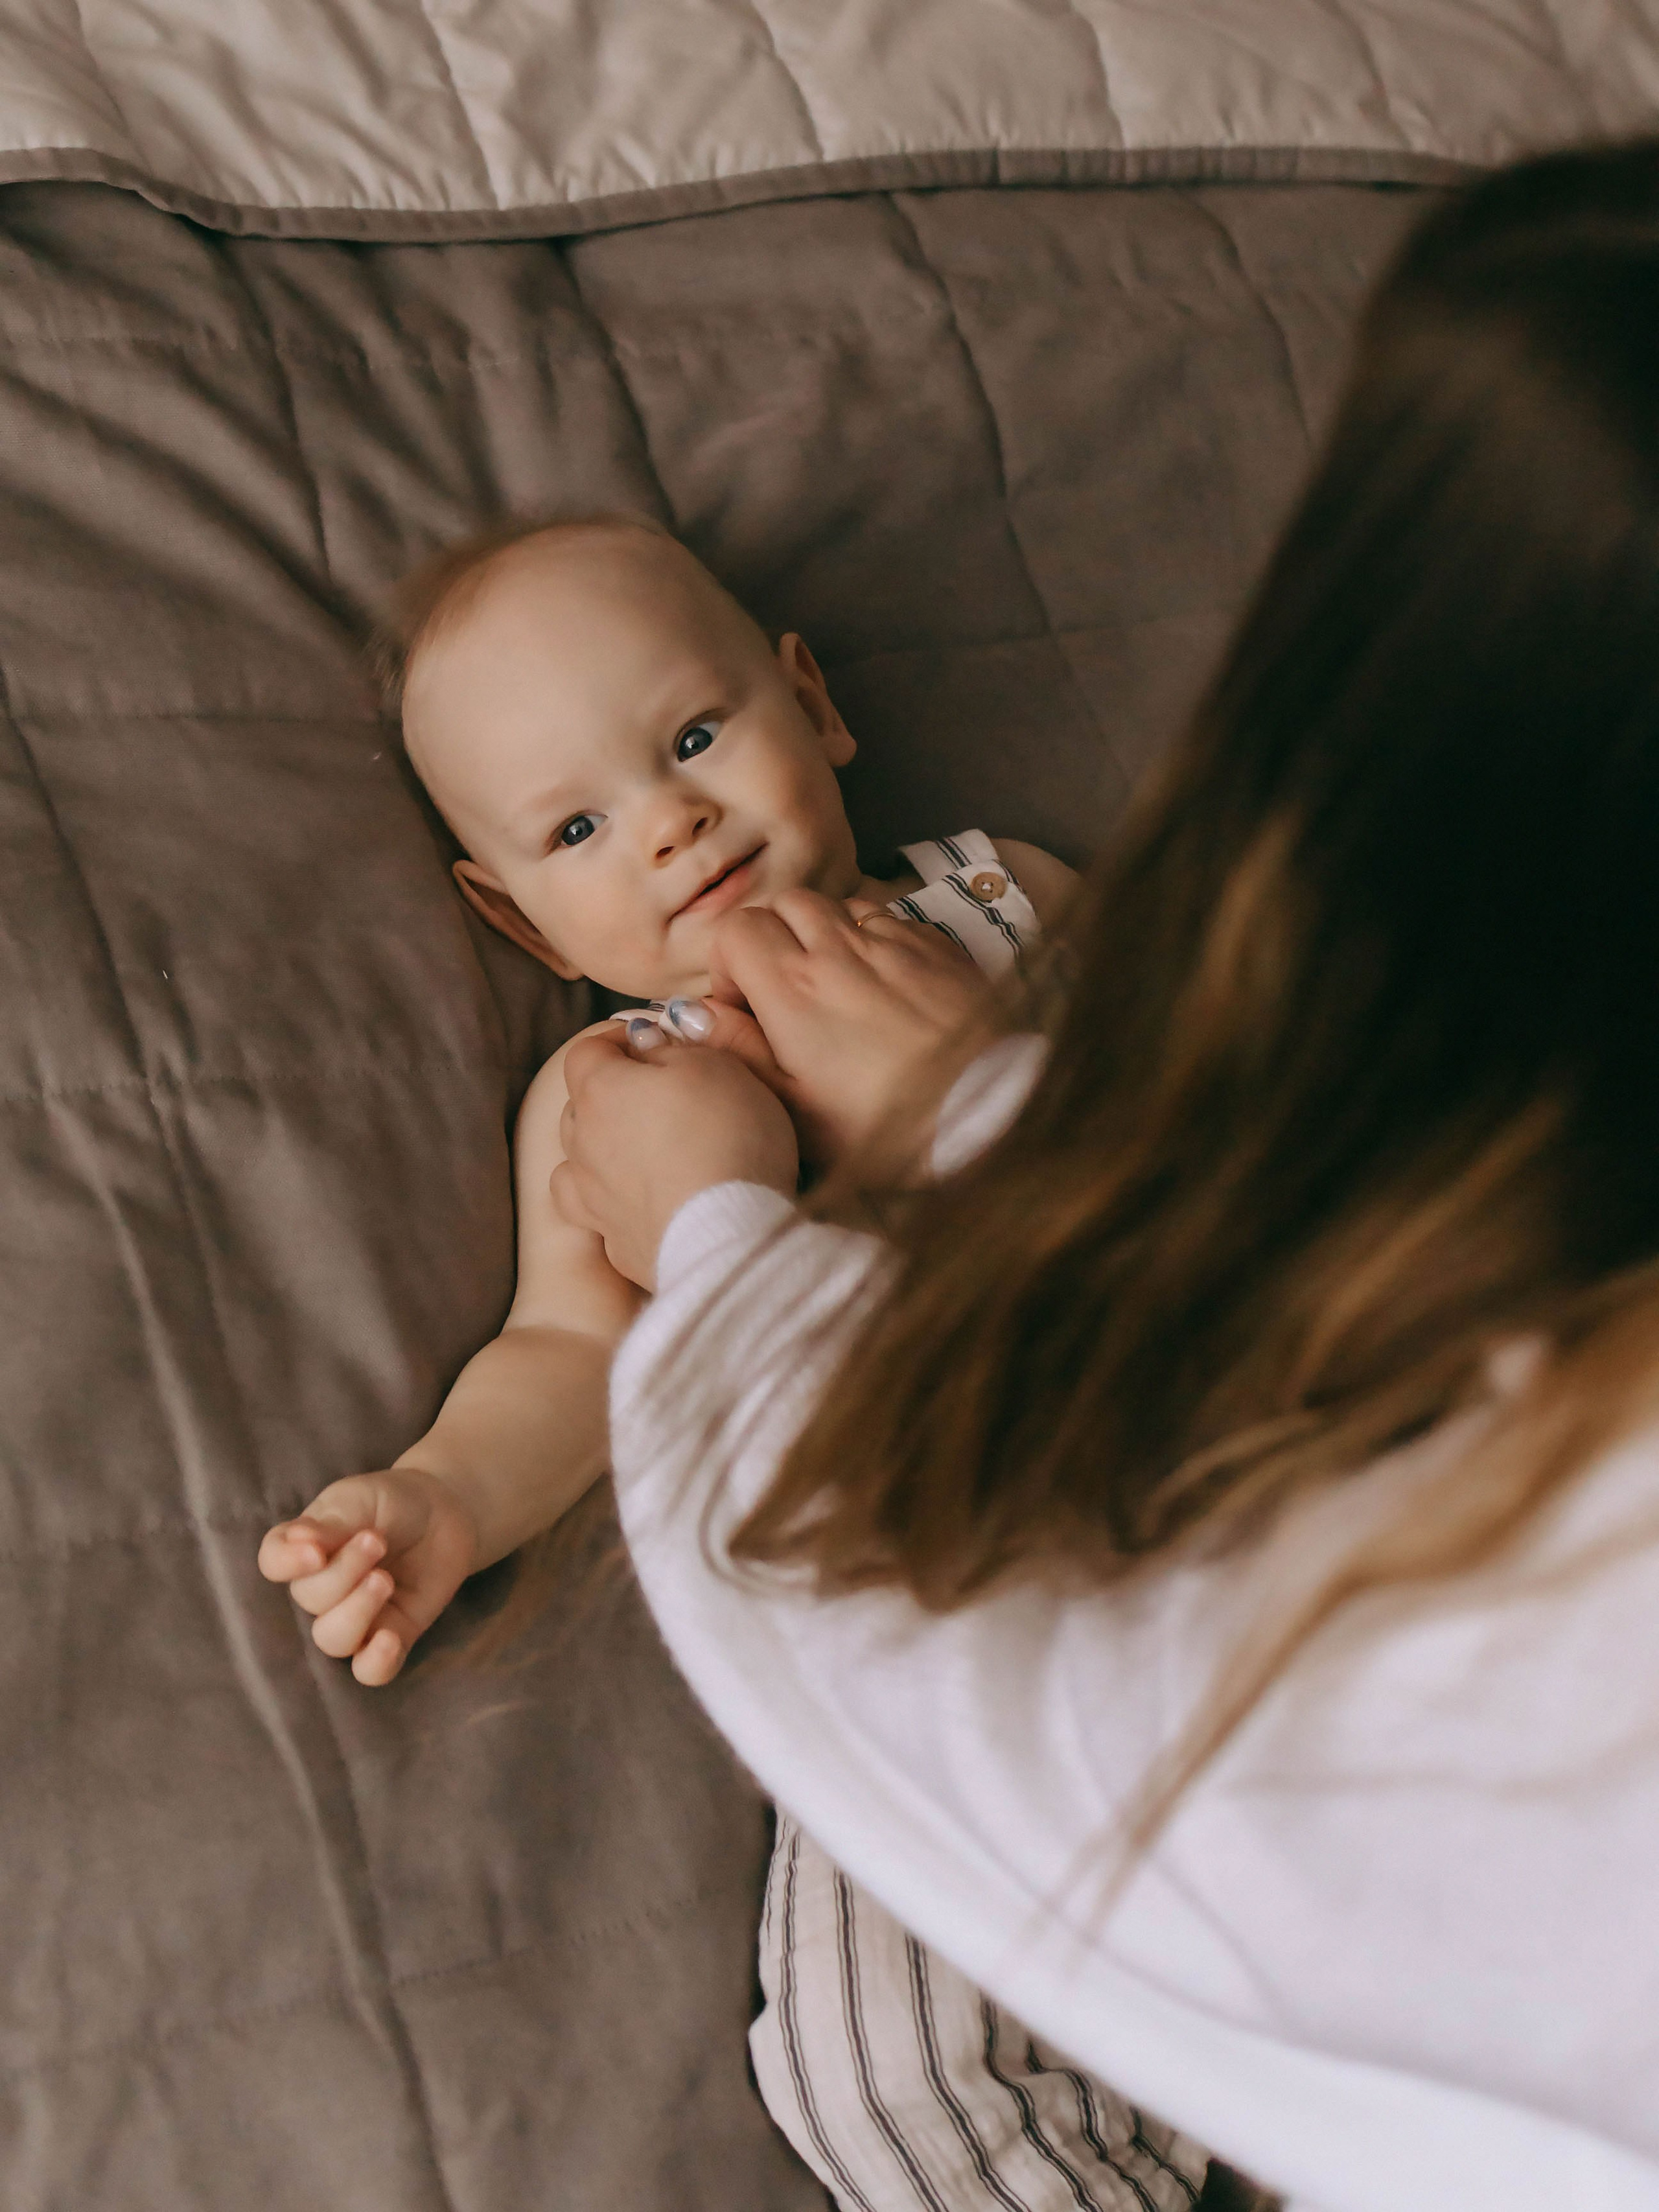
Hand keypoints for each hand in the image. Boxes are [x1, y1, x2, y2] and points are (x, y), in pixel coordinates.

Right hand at [257, 1468, 479, 1685]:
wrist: (444, 1512)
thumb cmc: (392, 1502)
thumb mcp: (359, 1500)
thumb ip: (329, 1523)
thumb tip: (295, 1540)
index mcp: (304, 1547)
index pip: (273, 1562)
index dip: (286, 1563)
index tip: (315, 1553)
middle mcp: (321, 1588)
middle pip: (310, 1599)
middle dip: (344, 1572)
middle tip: (376, 1541)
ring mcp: (354, 1616)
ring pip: (333, 1639)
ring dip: (357, 1611)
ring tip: (385, 1580)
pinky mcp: (390, 1635)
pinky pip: (370, 1671)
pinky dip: (375, 1661)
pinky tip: (390, 1639)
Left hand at [551, 1025, 797, 1288]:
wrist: (731, 1235)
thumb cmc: (727, 1136)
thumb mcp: (716, 1065)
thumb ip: (673, 1048)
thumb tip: (645, 1044)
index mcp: (601, 1090)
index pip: (585, 1052)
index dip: (612, 1040)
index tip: (642, 1040)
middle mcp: (583, 1144)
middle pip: (578, 1108)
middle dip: (608, 1095)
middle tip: (651, 1094)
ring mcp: (593, 1200)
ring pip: (577, 1164)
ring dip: (600, 1152)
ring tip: (638, 1152)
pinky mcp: (616, 1245)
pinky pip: (601, 1215)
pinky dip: (614, 1205)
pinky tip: (642, 1203)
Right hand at [696, 890, 992, 1167]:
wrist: (991, 1119)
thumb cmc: (888, 1131)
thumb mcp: (797, 1109)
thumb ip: (740, 1052)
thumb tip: (690, 1015)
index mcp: (795, 989)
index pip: (737, 929)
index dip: (730, 964)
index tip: (745, 1006)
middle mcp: (842, 951)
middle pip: (786, 904)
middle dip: (773, 937)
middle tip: (783, 992)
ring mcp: (896, 944)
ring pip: (838, 905)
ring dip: (824, 934)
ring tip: (834, 988)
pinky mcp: (940, 948)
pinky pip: (891, 919)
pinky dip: (874, 939)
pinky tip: (884, 986)